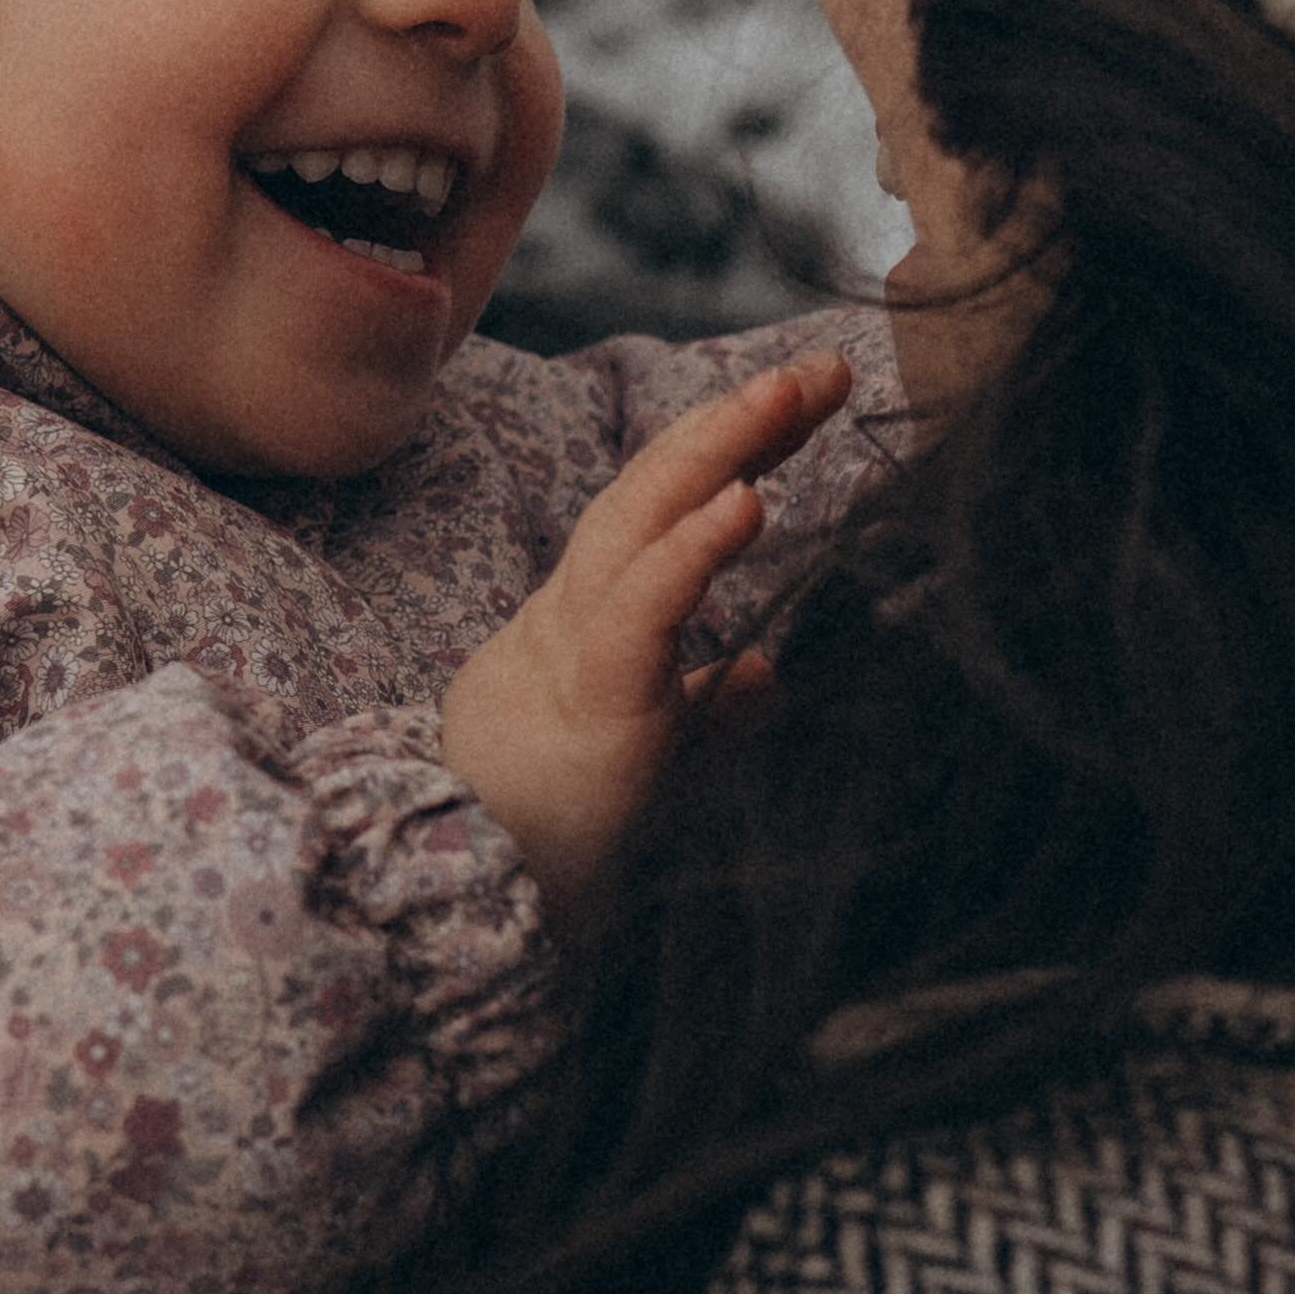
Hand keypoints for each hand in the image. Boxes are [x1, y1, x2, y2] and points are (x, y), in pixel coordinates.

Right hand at [439, 354, 850, 920]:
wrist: (471, 926)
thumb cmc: (555, 851)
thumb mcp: (654, 770)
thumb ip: (706, 716)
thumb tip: (766, 671)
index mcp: (586, 627)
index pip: (661, 510)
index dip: (731, 445)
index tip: (804, 396)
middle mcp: (572, 618)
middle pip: (652, 490)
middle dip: (737, 420)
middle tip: (824, 367)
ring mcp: (573, 653)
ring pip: (636, 524)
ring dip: (717, 450)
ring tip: (787, 395)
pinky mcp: (589, 707)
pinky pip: (639, 614)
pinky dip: (691, 551)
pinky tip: (748, 499)